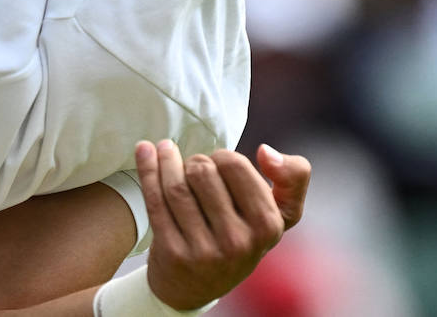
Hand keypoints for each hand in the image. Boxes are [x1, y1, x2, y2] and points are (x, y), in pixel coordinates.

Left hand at [136, 139, 310, 309]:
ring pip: (177, 186)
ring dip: (167, 160)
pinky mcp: (174, 254)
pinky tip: (144, 151)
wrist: (197, 285)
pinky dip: (148, 169)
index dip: (222, 156)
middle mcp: (239, 242)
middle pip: (203, 172)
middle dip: (195, 160)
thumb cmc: (240, 235)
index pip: (235, 165)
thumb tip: (266, 151)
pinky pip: (156, 200)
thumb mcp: (276, 213)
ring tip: (165, 152)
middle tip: (193, 167)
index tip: (218, 162)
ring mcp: (205, 252)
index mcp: (268, 226)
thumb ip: (292, 177)